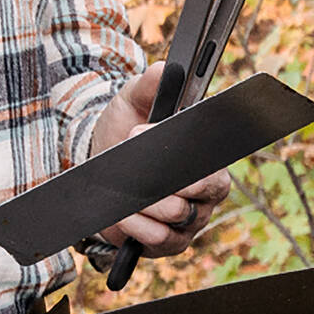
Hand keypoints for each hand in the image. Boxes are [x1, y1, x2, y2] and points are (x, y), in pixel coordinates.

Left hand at [89, 62, 231, 252]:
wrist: (98, 173)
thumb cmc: (123, 136)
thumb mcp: (131, 104)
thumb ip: (148, 86)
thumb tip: (164, 69)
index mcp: (208, 160)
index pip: (215, 162)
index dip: (190, 156)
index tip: (152, 137)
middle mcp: (207, 194)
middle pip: (199, 190)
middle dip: (162, 178)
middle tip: (132, 163)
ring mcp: (191, 222)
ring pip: (177, 215)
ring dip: (144, 201)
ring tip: (123, 191)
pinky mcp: (170, 244)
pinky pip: (160, 239)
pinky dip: (136, 226)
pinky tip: (121, 215)